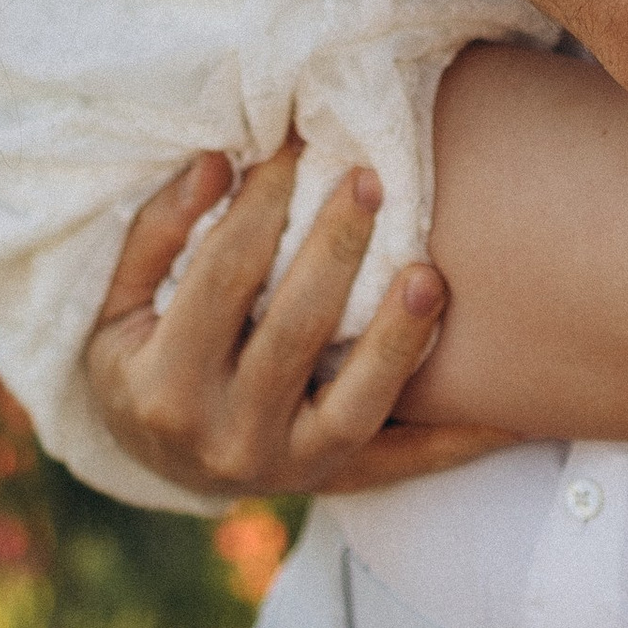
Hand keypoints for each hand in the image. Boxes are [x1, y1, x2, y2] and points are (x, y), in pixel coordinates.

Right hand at [84, 142, 513, 499]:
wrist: (158, 463)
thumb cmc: (137, 362)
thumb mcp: (117, 306)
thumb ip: (158, 233)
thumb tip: (214, 162)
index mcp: (161, 387)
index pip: (221, 277)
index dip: (259, 206)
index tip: (294, 145)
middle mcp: (225, 439)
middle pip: (292, 332)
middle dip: (334, 249)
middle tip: (370, 177)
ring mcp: (287, 469)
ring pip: (355, 407)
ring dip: (398, 340)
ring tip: (429, 273)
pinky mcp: (336, 483)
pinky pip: (405, 463)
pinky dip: (458, 439)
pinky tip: (510, 407)